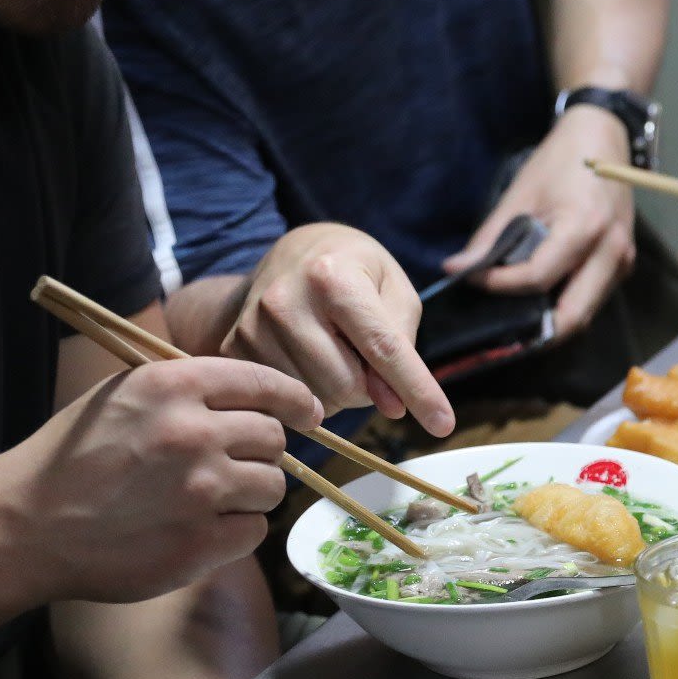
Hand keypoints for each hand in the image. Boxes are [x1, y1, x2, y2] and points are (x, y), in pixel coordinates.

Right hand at [0, 358, 318, 604]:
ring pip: (272, 485)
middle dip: (259, 452)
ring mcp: (199, 489)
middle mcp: (192, 431)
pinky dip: (235, 533)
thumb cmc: (73, 458)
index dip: (293, 399)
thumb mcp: (123, 397)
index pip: (264, 382)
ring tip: (205, 500)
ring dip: (250, 494)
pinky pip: (254, 531)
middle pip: (273, 437)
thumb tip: (256, 396)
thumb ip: (187, 390)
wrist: (23, 526)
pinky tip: (195, 530)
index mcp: (172, 385)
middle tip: (225, 467)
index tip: (307, 413)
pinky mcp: (199, 542)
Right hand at [226, 223, 451, 437]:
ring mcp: (252, 326)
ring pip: (315, 400)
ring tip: (335, 351)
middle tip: (365, 358)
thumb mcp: (394, 291)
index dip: (418, 390)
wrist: (292, 253)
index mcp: (332, 277)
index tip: (444, 426)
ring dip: (338, 391)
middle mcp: (285, 300)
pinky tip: (308, 359)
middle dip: (370, 387)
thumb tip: (391, 406)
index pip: (383, 348)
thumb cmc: (355, 271)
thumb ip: (400, 346)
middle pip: (347, 385)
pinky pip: (284, 400)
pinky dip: (308, 392)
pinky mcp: (233, 348)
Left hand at [442, 105, 637, 340]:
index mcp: (585, 228)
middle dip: (536, 332)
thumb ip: (491, 237)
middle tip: (499, 332)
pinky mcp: (622, 263)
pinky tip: (538, 299)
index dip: (500, 284)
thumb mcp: (520, 193)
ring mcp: (622, 261)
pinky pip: (592, 298)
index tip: (472, 279)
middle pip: (573, 316)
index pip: (538, 277)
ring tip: (514, 315)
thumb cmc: (561, 160)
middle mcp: (611, 252)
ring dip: (552, 322)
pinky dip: (565, 305)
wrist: (604, 138)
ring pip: (585, 313)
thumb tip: (457, 268)